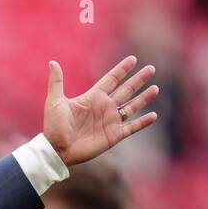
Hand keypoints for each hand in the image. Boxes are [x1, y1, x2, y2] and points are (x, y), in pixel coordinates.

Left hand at [43, 55, 158, 165]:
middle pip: (126, 90)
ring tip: (155, 89)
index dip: (121, 70)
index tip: (133, 59)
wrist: (56, 149)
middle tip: (151, 68)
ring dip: (144, 98)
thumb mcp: (55, 101)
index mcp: (92, 97)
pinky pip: (132, 127)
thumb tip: (52, 62)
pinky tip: (154, 115)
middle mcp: (104, 107)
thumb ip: (56, 82)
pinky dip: (143, 122)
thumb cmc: (53, 126)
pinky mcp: (113, 135)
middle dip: (138, 80)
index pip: (111, 80)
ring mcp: (110, 121)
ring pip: (132, 107)